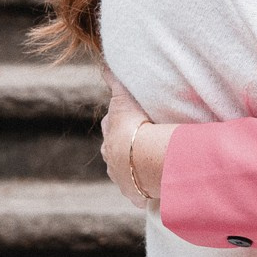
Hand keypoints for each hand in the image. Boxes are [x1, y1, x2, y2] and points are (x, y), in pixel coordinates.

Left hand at [100, 71, 153, 205]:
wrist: (141, 156)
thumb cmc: (135, 125)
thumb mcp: (124, 98)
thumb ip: (114, 81)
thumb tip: (103, 63)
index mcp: (108, 138)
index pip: (110, 127)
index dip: (117, 123)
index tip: (126, 122)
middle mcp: (111, 160)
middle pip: (113, 153)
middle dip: (123, 149)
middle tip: (137, 144)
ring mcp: (122, 179)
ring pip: (125, 174)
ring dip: (134, 170)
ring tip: (147, 166)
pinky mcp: (135, 193)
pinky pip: (139, 193)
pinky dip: (144, 190)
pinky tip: (153, 188)